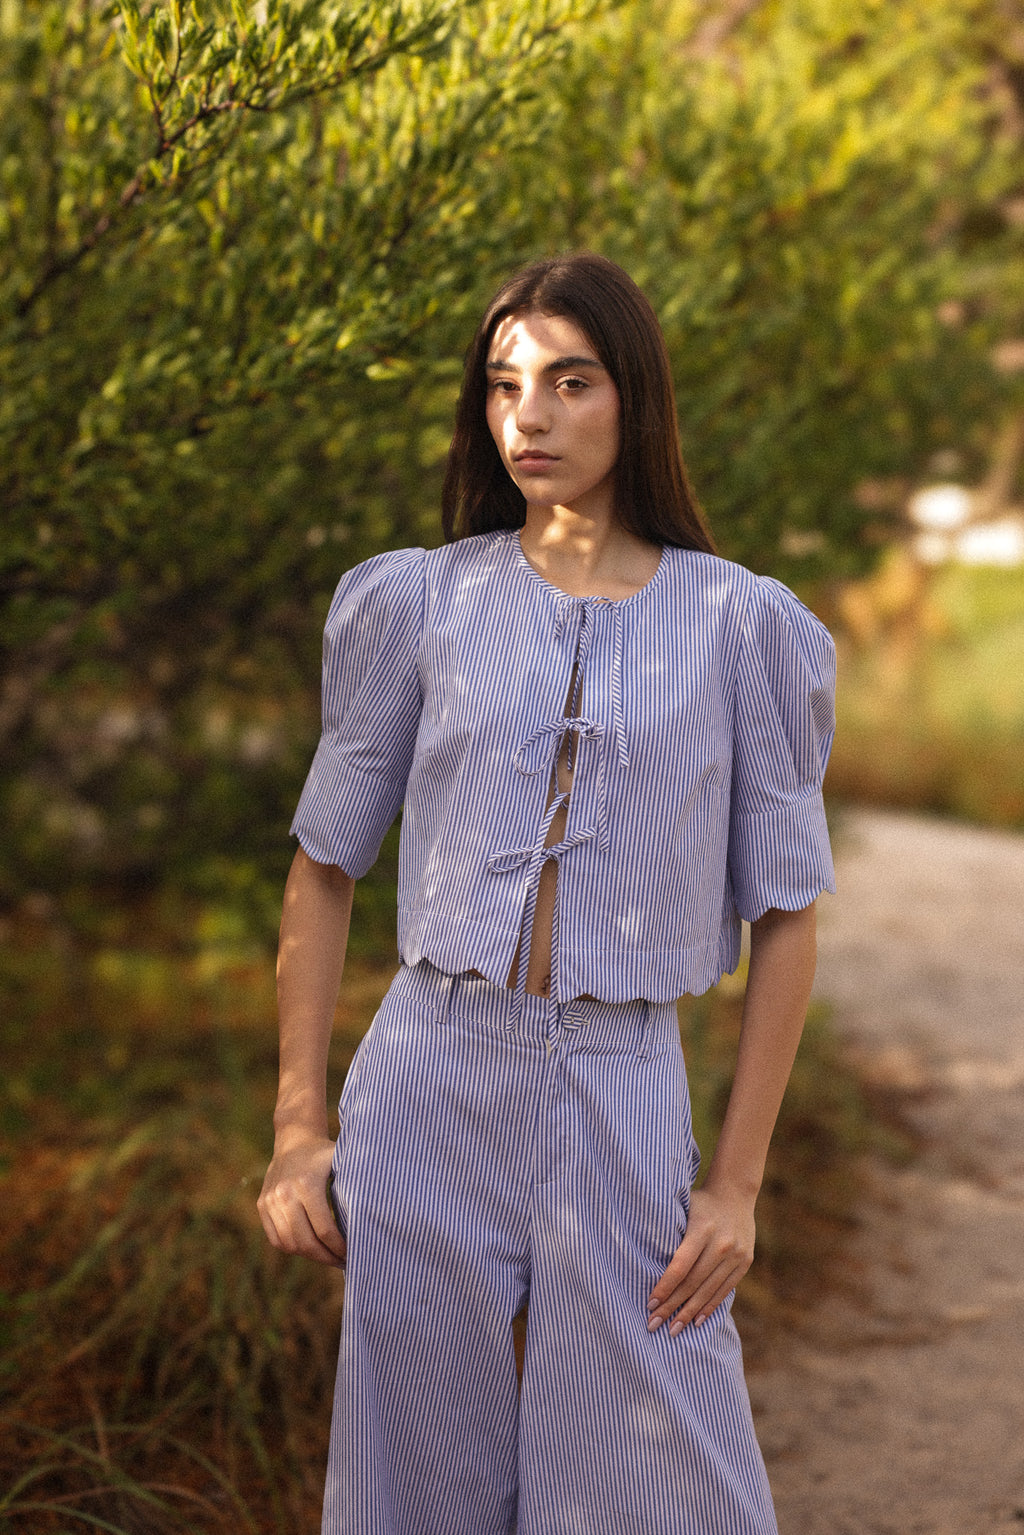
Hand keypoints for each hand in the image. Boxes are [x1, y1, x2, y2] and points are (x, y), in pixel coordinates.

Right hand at [257, 1133, 346, 1268]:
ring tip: (328, 1258)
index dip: (339, 1247)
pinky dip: (292, 1248)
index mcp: (307, 1184)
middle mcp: (285, 1194)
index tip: (352, 1253)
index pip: (324, 1229)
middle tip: (342, 1262)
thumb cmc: (326, 1155)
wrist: (295, 1140)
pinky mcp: (262, 1205)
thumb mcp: (343, 1162)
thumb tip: (380, 1213)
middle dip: (326, 1257)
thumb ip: (357, 1185)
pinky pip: (276, 1238)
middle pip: (305, 1241)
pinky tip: (310, 1249)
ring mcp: (270, 1200)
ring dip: (309, 1256)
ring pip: (289, 1243)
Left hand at [646, 1184, 755, 1334]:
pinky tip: (696, 1321)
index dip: (664, 1287)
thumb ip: (668, 1233)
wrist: (735, 1193)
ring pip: (709, 1290)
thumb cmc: (699, 1202)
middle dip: (672, 1306)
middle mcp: (721, 1244)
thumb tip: (642, 1261)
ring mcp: (736, 1254)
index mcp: (702, 1228)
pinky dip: (710, 1306)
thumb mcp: (682, 1208)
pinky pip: (725, 1290)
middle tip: (654, 1324)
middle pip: (693, 1282)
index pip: (680, 1266)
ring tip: (673, 1330)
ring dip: (689, 1313)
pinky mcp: (745, 1262)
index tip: (650, 1304)